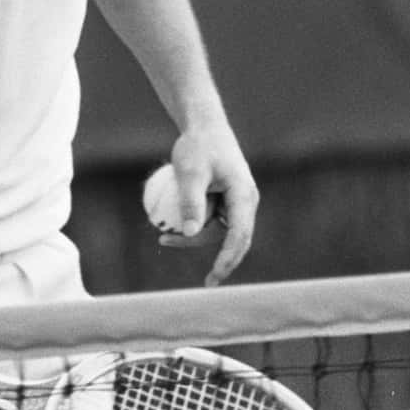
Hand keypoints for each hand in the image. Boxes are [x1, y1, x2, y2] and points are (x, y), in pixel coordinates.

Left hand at [164, 125, 258, 287]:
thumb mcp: (190, 172)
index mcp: (244, 195)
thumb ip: (191, 202)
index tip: (216, 276)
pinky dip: (193, 226)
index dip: (229, 258)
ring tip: (163, 239)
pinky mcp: (226, 200)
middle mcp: (246, 201)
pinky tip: (168, 230)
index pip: (240, 234)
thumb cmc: (197, 146)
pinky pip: (212, 220)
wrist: (203, 126)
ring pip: (220, 231)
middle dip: (221, 261)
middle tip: (207, 283)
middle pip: (235, 239)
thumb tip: (189, 233)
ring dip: (195, 239)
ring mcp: (237, 201)